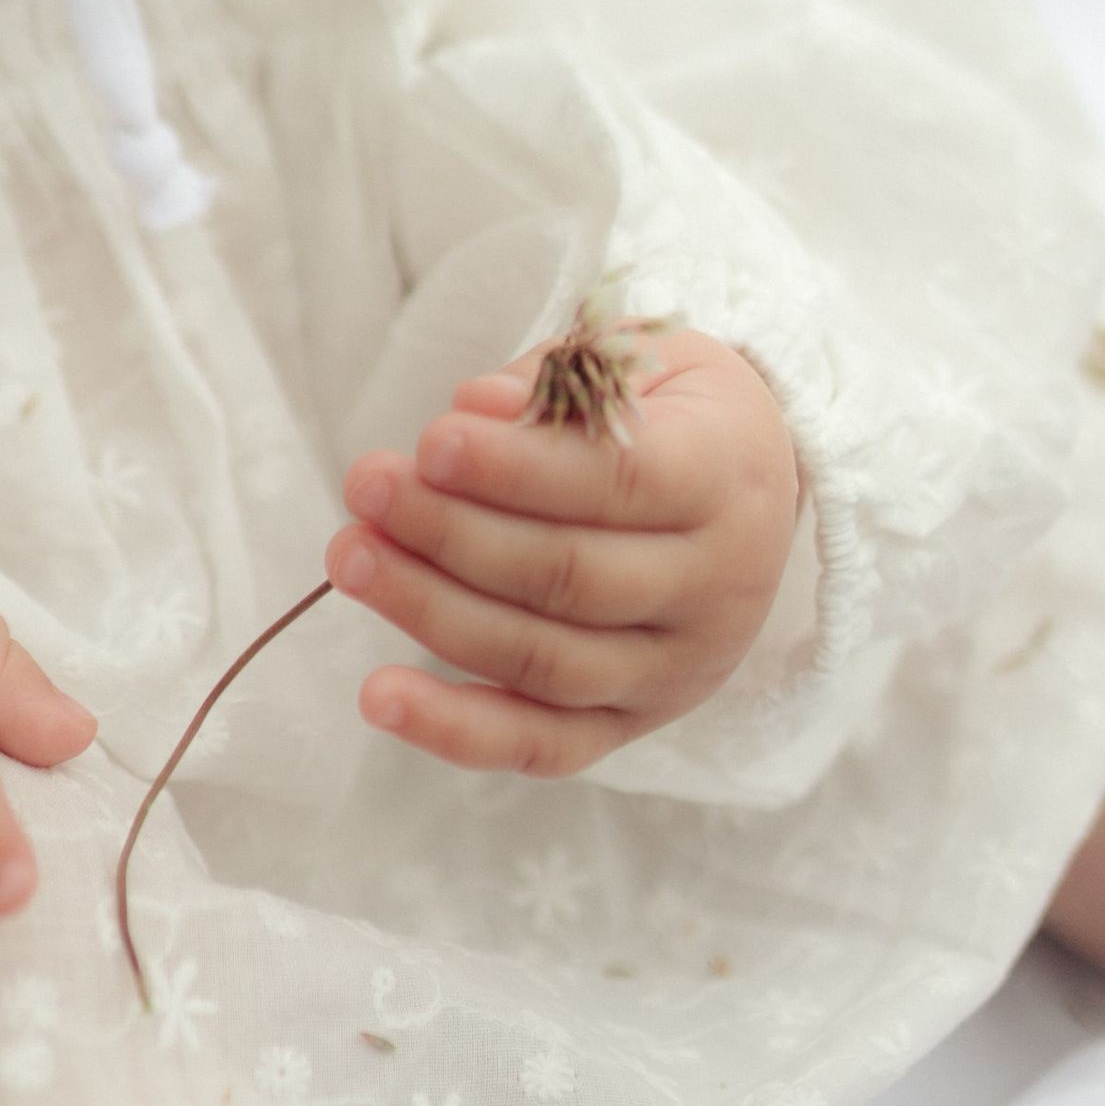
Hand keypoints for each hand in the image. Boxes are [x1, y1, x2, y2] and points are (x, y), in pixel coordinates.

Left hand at [329, 326, 799, 775]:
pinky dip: (457, 730)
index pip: (621, 483)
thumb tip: (475, 409)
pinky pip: (544, 746)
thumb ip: (559, 384)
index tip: (431, 441)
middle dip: (452, 534)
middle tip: (366, 487)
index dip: (519, 469)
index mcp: (726, 479)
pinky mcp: (635, 724)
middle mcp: (715, 587)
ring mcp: (677, 669)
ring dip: (432, 614)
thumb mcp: (640, 359)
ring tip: (352, 557)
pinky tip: (378, 696)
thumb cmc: (673, 411)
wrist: (752, 491)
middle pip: (572, 577)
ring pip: (547, 661)